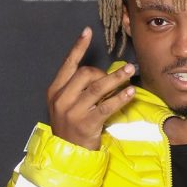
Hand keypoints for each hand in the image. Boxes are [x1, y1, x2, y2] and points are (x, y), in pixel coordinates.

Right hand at [47, 27, 135, 149]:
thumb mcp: (66, 105)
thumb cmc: (71, 126)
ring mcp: (72, 112)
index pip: (68, 64)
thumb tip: (101, 72)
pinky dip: (120, 97)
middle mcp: (61, 99)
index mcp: (55, 91)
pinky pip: (106, 106)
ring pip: (97, 88)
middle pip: (85, 74)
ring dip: (116, 78)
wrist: (67, 154)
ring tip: (130, 70)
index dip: (78, 47)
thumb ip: (77, 88)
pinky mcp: (86, 123)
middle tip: (116, 77)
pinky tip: (130, 92)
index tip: (87, 32)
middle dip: (103, 72)